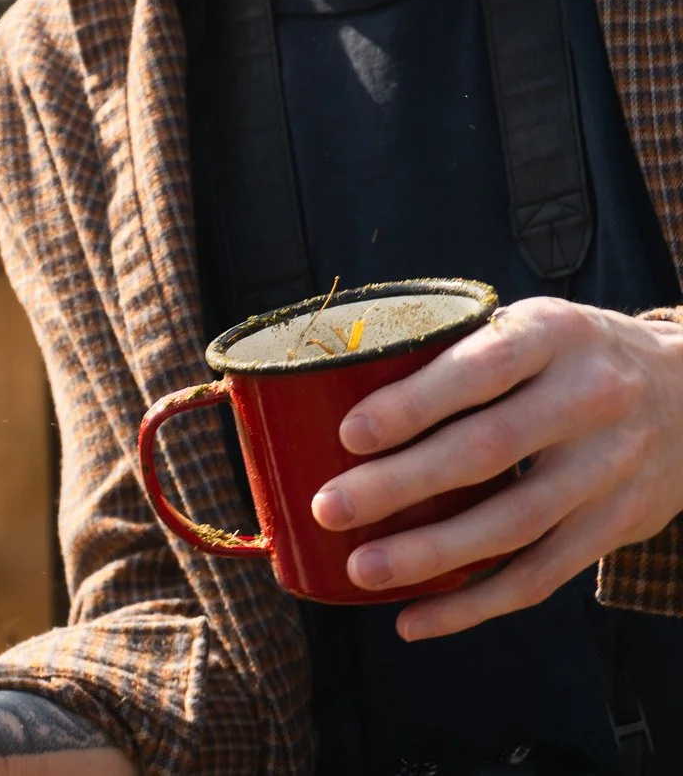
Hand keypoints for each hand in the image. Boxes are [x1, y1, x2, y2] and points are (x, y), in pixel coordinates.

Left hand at [308, 297, 682, 638]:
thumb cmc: (570, 358)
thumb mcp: (531, 327)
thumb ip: (459, 353)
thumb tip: (333, 388)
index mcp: (553, 336)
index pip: (480, 369)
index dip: (414, 404)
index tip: (350, 434)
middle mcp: (590, 399)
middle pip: (488, 450)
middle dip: (401, 485)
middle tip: (330, 508)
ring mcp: (609, 468)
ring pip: (514, 523)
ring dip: (431, 555)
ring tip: (361, 568)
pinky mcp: (617, 524)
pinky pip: (541, 575)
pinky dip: (474, 603)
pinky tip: (415, 617)